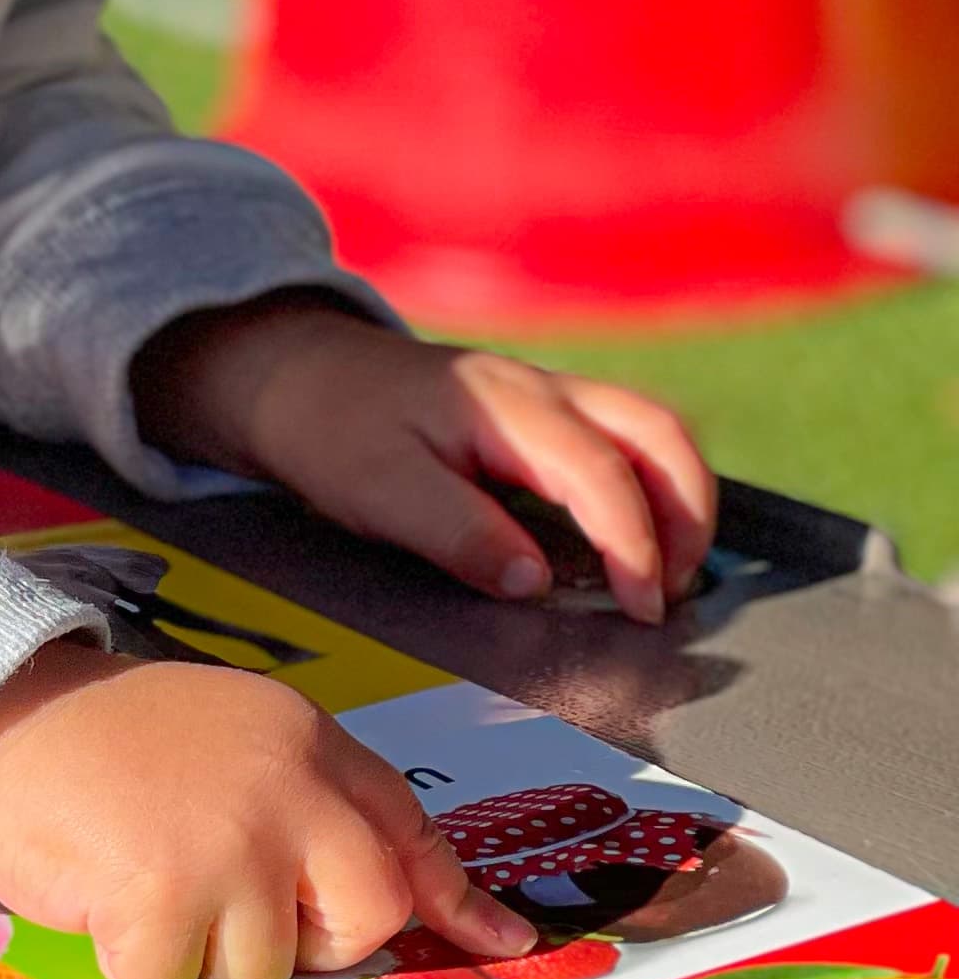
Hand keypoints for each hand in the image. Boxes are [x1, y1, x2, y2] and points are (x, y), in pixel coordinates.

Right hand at [0, 643, 535, 978]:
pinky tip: (102, 896)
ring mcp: (231, 843)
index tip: (506, 943)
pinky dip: (132, 961)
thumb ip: (314, 804)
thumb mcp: (236, 741)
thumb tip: (422, 903)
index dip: (455, 900)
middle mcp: (290, 788)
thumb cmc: (108, 741)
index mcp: (310, 746)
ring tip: (141, 874)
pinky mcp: (165, 893)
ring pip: (263, 968)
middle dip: (307, 938)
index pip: (408, 832)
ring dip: (200, 949)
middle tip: (226, 901)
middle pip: (364, 920)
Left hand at [133, 297, 714, 626]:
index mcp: (506, 407)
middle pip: (657, 432)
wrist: (290, 372)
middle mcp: (541, 390)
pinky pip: (621, 437)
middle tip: (674, 591)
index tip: (642, 606)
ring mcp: (546, 394)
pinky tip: (630, 537)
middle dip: (688, 512)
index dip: (633, 544)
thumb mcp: (377, 492)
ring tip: (668, 570)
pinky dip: (647, 484)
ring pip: (649, 429)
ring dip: (678, 496)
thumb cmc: (330, 429)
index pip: (600, 473)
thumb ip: (458, 534)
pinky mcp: (539, 412)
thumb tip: (535, 582)